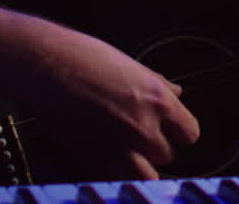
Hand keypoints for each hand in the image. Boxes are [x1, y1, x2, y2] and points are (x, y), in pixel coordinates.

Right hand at [28, 28, 200, 179]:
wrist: (47, 66)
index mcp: (159, 101)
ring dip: (140, 167)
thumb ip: (159, 86)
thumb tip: (177, 93)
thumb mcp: (133, 67)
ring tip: (127, 152)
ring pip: (147, 177)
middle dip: (156, 147)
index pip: (190, 134)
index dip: (180, 133)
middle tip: (139, 136)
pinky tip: (106, 156)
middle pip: (168, 156)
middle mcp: (143, 128)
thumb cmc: (88, 59)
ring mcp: (118, 148)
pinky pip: (116, 179)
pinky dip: (115, 173)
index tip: (170, 130)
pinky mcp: (92, 160)